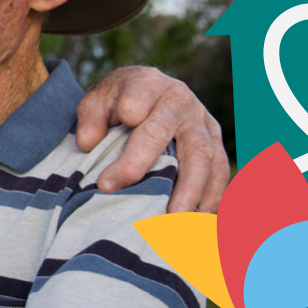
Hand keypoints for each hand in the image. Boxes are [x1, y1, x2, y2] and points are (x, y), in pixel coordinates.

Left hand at [75, 66, 229, 212]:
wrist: (145, 93)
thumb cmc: (116, 104)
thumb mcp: (96, 102)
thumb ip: (90, 119)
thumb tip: (88, 143)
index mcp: (147, 84)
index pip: (135, 105)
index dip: (122, 144)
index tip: (105, 182)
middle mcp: (179, 99)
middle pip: (167, 132)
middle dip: (151, 168)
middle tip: (136, 203)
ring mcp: (201, 120)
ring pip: (202, 154)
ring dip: (192, 190)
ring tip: (178, 222)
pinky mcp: (214, 140)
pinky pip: (220, 169)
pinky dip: (214, 196)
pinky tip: (202, 222)